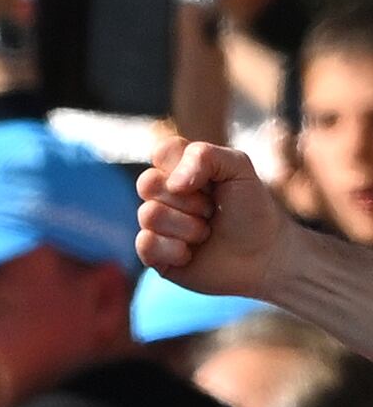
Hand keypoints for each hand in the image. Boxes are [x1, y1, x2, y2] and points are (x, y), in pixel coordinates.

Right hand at [141, 141, 292, 298]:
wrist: (261, 255)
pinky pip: (145, 243)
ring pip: (149, 215)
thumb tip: (172, 184)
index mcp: (182, 169)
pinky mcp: (151, 254)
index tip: (208, 179)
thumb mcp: (239, 168)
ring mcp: (156, 224)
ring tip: (205, 233)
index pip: (162, 151)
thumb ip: (206, 156)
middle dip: (187, 199)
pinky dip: (174, 250)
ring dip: (186, 227)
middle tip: (210, 209)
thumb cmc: (252, 210)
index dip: (181, 165)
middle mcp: (164, 195)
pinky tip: (190, 254)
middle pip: (147, 182)